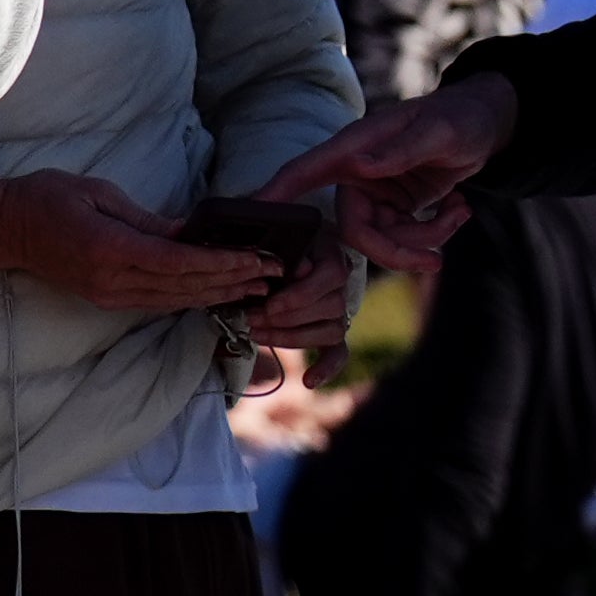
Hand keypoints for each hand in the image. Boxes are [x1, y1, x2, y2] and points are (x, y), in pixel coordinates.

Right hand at [0, 172, 285, 315]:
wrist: (4, 228)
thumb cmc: (45, 198)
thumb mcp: (99, 194)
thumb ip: (149, 220)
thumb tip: (193, 231)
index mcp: (111, 250)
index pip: (180, 263)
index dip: (222, 264)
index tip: (257, 259)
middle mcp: (113, 280)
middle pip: (186, 287)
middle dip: (233, 281)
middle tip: (274, 275)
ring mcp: (110, 295)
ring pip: (177, 300)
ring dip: (220, 294)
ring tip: (258, 287)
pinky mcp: (107, 299)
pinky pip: (160, 302)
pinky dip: (194, 298)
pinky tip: (220, 292)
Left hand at [238, 210, 359, 354]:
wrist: (291, 242)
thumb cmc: (279, 232)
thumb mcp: (277, 220)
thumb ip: (272, 217)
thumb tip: (261, 214)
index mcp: (332, 253)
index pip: (330, 279)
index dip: (300, 295)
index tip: (269, 303)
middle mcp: (343, 283)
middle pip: (330, 308)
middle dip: (288, 318)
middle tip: (252, 319)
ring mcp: (339, 307)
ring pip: (330, 330)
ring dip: (294, 337)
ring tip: (259, 335)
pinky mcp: (332, 328)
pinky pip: (338, 352)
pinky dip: (326, 367)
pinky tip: (309, 381)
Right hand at [283, 78, 525, 273]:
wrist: (484, 126)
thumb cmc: (457, 118)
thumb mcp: (438, 132)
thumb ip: (400, 150)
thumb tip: (359, 164)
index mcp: (354, 147)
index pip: (304, 171)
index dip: (276, 193)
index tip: (254, 212)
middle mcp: (358, 174)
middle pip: (356, 231)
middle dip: (397, 251)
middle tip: (436, 262)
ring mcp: (377, 194)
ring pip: (385, 240)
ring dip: (428, 238)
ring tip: (460, 211)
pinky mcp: (397, 208)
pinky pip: (407, 237)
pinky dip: (437, 232)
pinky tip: (459, 209)